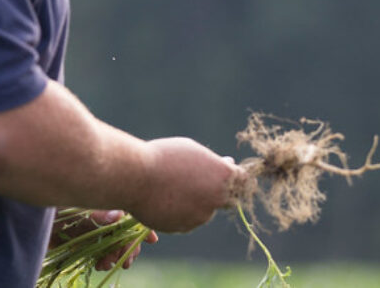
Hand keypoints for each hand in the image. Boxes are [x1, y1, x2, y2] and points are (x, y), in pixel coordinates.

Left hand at [50, 209, 158, 269]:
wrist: (27, 220)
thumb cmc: (50, 207)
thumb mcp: (73, 209)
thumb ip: (95, 214)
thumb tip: (119, 216)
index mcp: (101, 202)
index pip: (127, 213)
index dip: (140, 225)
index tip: (152, 240)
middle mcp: (97, 215)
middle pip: (121, 230)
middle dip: (127, 246)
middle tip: (126, 261)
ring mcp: (88, 228)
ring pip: (111, 244)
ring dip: (114, 255)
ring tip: (106, 264)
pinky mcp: (78, 241)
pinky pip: (97, 252)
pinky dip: (102, 259)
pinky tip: (100, 265)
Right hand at [130, 137, 246, 232]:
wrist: (135, 177)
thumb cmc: (164, 157)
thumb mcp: (192, 151)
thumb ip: (213, 163)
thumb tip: (229, 164)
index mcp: (224, 177)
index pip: (244, 181)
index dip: (235, 177)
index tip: (226, 173)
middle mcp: (216, 200)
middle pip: (225, 199)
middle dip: (215, 192)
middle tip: (196, 179)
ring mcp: (199, 217)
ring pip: (201, 210)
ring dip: (192, 201)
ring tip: (170, 185)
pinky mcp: (181, 227)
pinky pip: (183, 219)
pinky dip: (177, 211)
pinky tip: (162, 197)